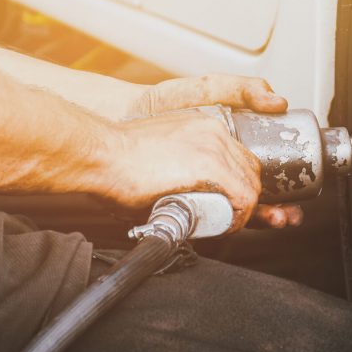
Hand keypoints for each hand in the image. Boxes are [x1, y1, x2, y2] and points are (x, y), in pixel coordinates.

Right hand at [117, 76, 303, 229]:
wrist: (99, 154)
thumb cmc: (116, 161)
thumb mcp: (159, 157)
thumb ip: (179, 171)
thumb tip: (186, 195)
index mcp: (203, 128)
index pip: (239, 157)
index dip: (239, 183)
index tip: (228, 202)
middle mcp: (214, 132)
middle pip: (250, 170)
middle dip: (245, 196)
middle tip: (228, 216)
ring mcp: (215, 147)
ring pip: (251, 184)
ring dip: (242, 208)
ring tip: (223, 223)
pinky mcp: (211, 165)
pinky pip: (244, 196)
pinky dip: (241, 215)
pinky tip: (227, 224)